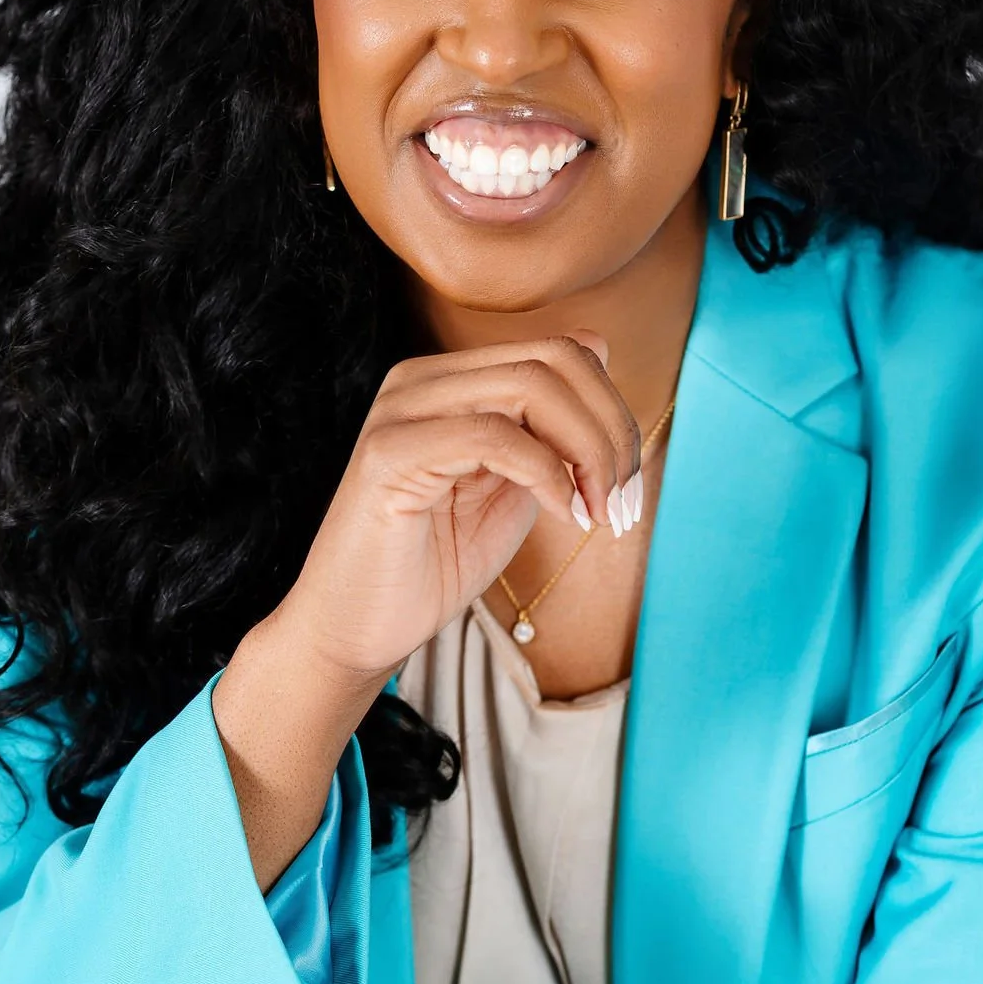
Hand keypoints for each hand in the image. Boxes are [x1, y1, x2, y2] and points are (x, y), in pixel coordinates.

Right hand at [211, 333, 641, 876]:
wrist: (356, 632)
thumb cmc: (433, 565)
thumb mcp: (513, 488)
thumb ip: (551, 432)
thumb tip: (600, 351)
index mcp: (450, 381)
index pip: (559, 352)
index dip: (613, 414)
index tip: (626, 488)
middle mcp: (421, 380)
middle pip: (553, 359)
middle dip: (610, 432)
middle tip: (622, 504)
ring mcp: (401, 410)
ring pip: (530, 384)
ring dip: (588, 453)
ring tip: (596, 514)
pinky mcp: (389, 453)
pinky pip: (492, 435)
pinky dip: (547, 474)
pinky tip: (562, 516)